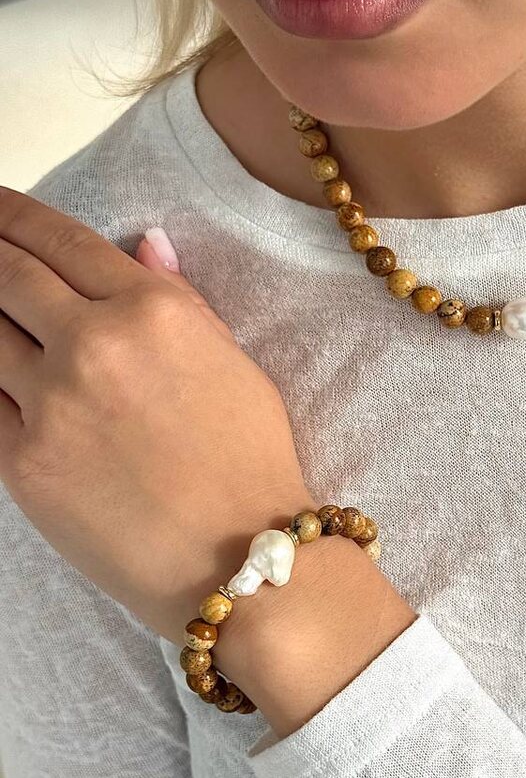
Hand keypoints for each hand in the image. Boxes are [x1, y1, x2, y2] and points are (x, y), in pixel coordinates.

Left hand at [0, 188, 315, 646]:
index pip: (62, 241)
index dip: (13, 215)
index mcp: (155, 312)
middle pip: (6, 276)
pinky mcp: (22, 462)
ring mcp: (51, 404)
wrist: (237, 562)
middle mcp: (95, 345)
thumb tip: (143, 242)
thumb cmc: (249, 462)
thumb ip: (181, 299)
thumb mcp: (234, 365)